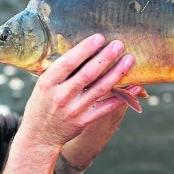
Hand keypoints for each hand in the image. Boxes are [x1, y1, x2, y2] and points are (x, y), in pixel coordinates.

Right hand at [19, 34, 135, 148]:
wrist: (40, 135)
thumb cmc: (42, 104)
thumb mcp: (43, 86)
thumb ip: (58, 71)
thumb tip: (82, 49)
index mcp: (48, 83)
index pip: (68, 63)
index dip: (85, 49)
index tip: (99, 38)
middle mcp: (61, 96)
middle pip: (88, 74)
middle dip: (105, 57)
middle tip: (119, 44)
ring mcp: (74, 109)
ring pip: (100, 88)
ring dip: (117, 73)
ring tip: (129, 60)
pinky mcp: (84, 120)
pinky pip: (107, 107)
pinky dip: (122, 96)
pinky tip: (134, 86)